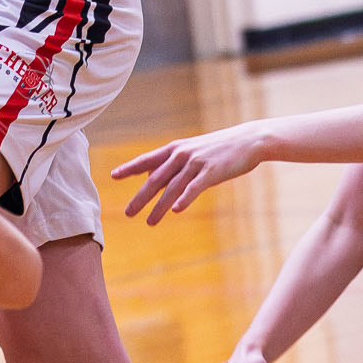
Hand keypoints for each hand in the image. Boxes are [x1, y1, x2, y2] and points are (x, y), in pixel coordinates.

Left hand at [111, 123, 268, 223]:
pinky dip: (184, 199)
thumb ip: (175, 165)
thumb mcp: (193, 152)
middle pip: (155, 178)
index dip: (130, 168)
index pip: (147, 160)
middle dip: (140, 197)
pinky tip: (176, 210)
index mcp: (175, 149)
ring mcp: (196, 163)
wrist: (248, 140)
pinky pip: (194, 187)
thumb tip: (156, 179)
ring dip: (160, 206)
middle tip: (128, 213)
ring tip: (149, 222)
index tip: (114, 176)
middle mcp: (182, 154)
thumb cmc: (219, 148)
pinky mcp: (212, 171)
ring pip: (172, 187)